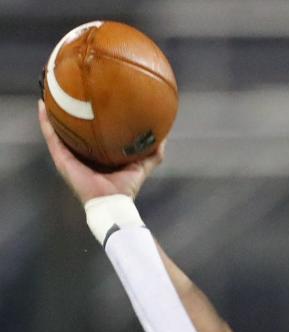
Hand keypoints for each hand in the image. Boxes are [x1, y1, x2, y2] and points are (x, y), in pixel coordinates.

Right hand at [37, 100, 164, 203]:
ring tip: (49, 91)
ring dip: (51, 111)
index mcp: (96, 154)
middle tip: (67, 90)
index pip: (91, 132)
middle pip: (72, 128)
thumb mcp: (141, 166)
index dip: (90, 117)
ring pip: (57, 129)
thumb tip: (163, 137)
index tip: (91, 98)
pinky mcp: (61, 158)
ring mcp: (68, 155)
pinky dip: (45, 121)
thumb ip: (152, 153)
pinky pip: (50, 136)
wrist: (112, 202)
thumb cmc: (125, 187)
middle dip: (68, 110)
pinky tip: (43, 105)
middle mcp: (80, 153)